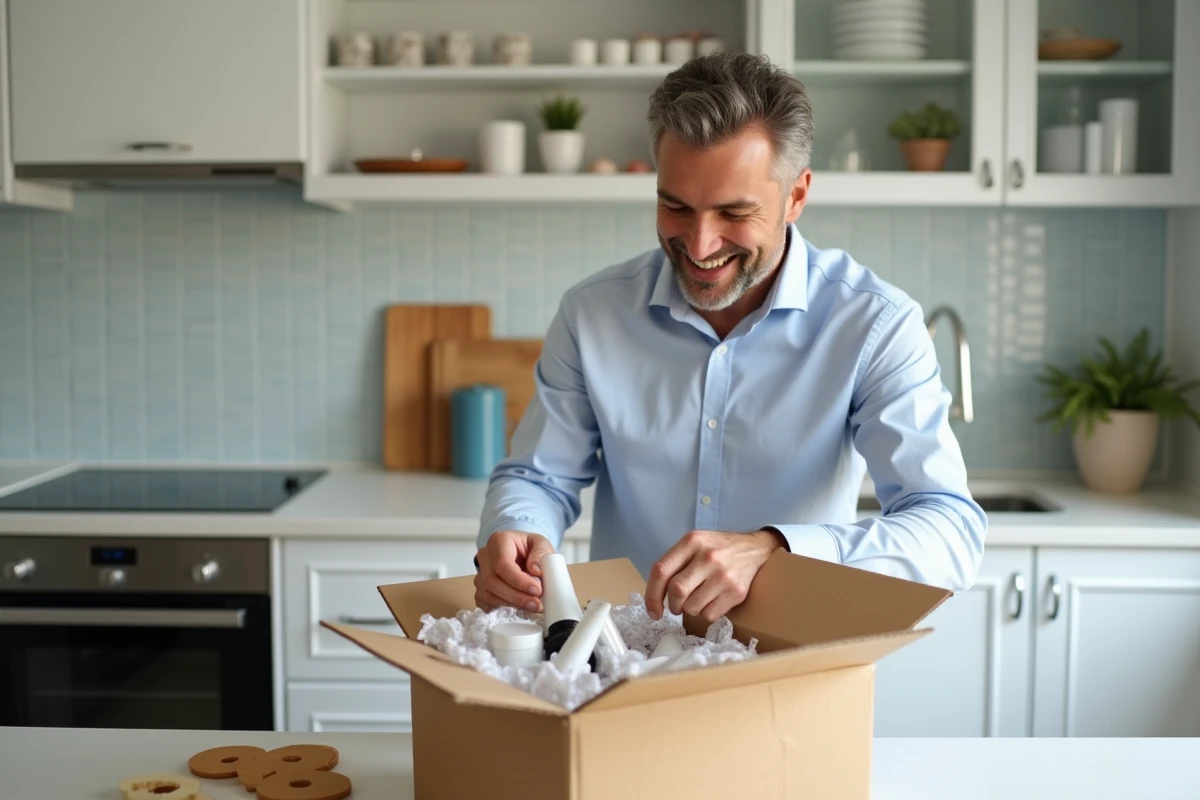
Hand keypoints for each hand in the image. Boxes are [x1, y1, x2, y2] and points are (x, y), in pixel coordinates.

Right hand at [474, 531, 555, 612]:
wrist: (521, 555)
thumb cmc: (529, 548)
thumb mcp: (541, 544)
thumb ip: (541, 554)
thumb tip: (535, 571)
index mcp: (498, 541)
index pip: (502, 564)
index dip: (519, 581)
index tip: (536, 590)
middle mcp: (484, 557)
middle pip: (492, 581)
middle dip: (516, 596)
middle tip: (536, 604)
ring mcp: (479, 574)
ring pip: (488, 595)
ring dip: (511, 605)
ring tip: (532, 607)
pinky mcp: (479, 589)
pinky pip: (484, 604)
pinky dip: (501, 609)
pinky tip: (518, 609)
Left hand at [645, 529, 786, 622]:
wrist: (755, 549)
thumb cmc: (718, 548)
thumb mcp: (695, 543)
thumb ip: (675, 562)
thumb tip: (654, 596)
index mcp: (692, 542)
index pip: (661, 570)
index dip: (652, 594)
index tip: (652, 610)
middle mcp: (707, 557)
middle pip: (676, 591)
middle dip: (672, 605)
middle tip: (676, 606)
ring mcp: (723, 575)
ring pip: (692, 607)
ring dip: (690, 609)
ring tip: (698, 599)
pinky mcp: (736, 592)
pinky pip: (709, 615)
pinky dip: (706, 613)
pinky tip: (712, 600)